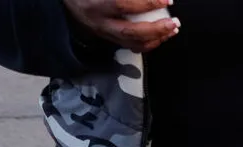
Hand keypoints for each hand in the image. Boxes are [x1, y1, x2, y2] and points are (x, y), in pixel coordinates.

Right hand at [64, 0, 180, 52]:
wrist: (68, 3)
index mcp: (95, 5)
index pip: (122, 5)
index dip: (146, 3)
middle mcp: (99, 22)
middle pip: (130, 31)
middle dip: (156, 29)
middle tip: (174, 22)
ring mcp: (103, 33)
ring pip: (132, 43)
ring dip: (157, 39)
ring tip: (173, 29)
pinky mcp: (108, 39)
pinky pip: (131, 47)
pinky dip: (149, 44)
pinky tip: (161, 37)